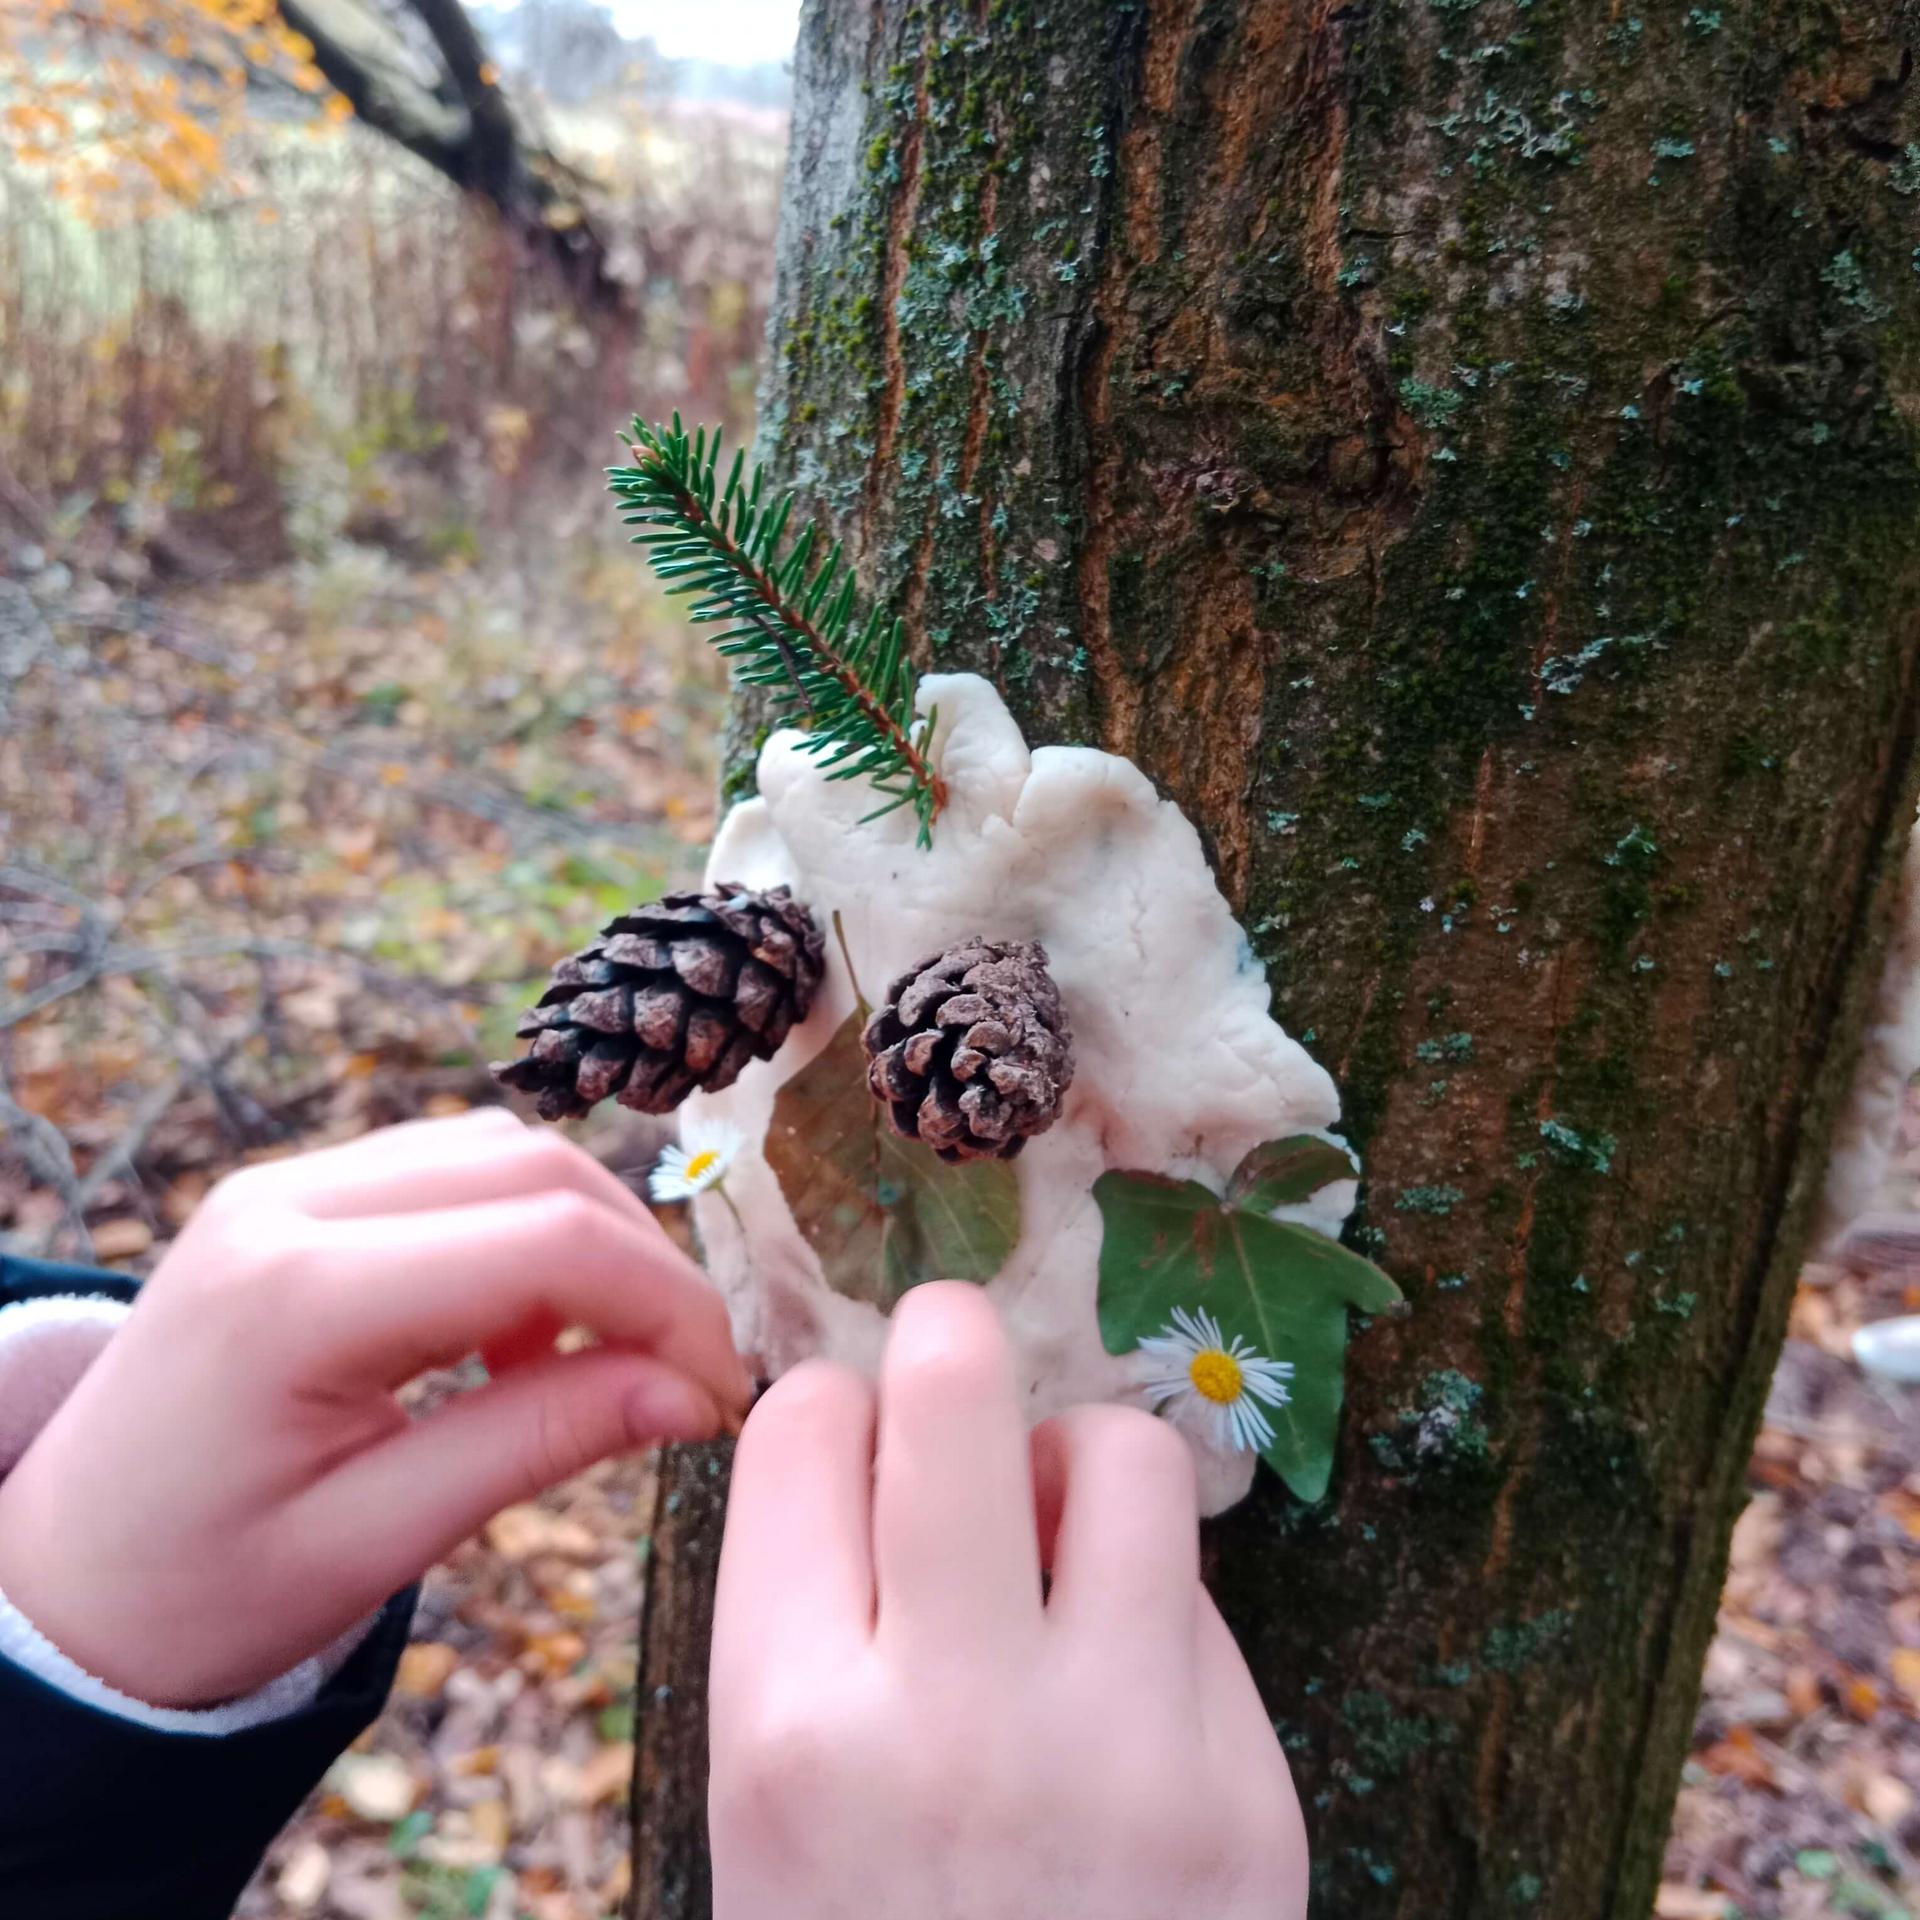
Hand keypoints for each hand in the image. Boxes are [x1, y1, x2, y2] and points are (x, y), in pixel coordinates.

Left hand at [0, 1108, 749, 1707]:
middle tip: (685, 1375)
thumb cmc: (199, 1595)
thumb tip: (694, 1392)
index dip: (667, 1305)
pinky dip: (523, 1230)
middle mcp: (289, 1202)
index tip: (721, 1391)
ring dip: (585, 1237)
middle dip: (642, 1264)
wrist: (52, 1584)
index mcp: (298, 1295)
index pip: (547, 1243)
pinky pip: (451, 1168)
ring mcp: (285, 1184)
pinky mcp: (294, 1196)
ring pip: (503, 1151)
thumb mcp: (375, 1542)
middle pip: (537, 1168)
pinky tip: (517, 1329)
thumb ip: (539, 1443)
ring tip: (595, 1359)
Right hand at [709, 1283, 1305, 1919]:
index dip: (823, 1410)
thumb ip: (801, 1634)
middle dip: (949, 1342)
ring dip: (1079, 1464)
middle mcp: (952, 1715)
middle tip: (956, 1370)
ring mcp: (1122, 1747)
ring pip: (1122, 1453)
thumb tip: (871, 1441)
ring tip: (1060, 1534)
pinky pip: (1199, 1599)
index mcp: (789, 1734)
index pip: (800, 1435)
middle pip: (957, 1386)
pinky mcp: (1252, 1788)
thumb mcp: (766, 1830)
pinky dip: (1153, 1603)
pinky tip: (1125, 1682)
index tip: (847, 1440)